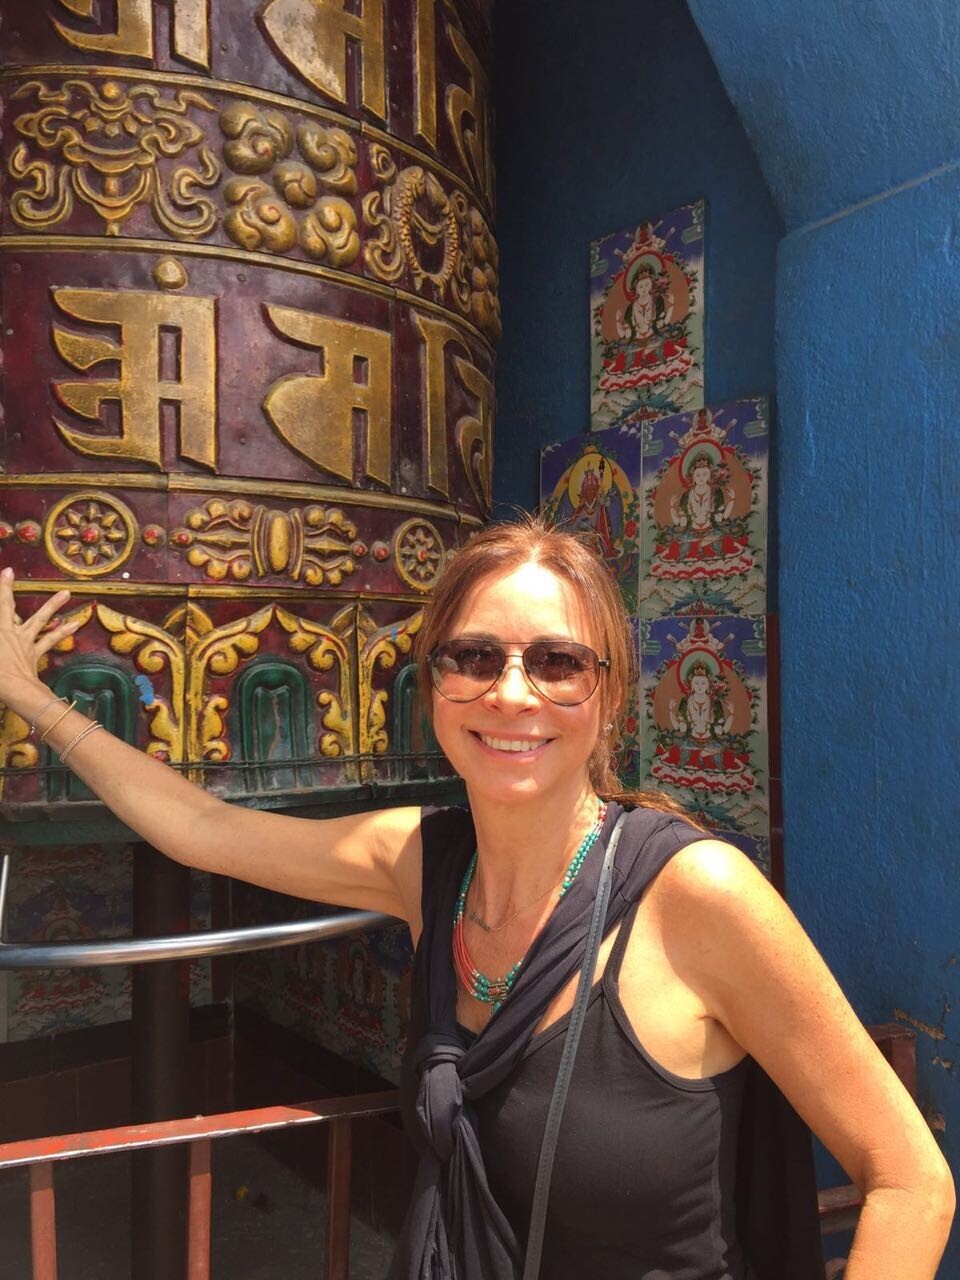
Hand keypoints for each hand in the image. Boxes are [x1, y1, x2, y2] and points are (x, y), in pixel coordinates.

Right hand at [0, 567, 80, 707]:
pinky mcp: (35, 653)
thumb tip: (4, 634)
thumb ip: (0, 638)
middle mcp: (9, 632)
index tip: (2, 573)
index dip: (0, 589)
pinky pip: (51, 639)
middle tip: (10, 572)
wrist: (13, 690)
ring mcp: (24, 641)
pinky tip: (76, 622)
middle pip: (8, 607)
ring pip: (40, 619)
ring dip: (53, 605)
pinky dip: (64, 631)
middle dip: (6, 589)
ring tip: (66, 593)